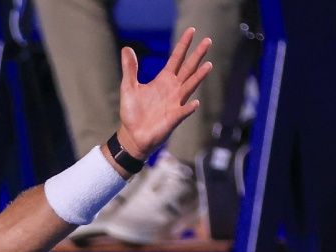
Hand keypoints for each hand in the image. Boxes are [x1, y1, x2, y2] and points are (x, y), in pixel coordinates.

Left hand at [117, 27, 213, 159]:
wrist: (132, 135)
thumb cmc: (132, 113)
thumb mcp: (128, 87)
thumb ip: (130, 68)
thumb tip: (127, 48)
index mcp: (163, 80)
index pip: (176, 58)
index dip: (183, 45)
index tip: (192, 31)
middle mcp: (172, 89)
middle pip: (188, 68)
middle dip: (197, 55)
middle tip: (208, 40)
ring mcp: (175, 103)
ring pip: (189, 86)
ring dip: (198, 77)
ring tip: (208, 65)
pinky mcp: (173, 118)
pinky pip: (183, 112)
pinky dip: (189, 108)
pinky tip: (195, 103)